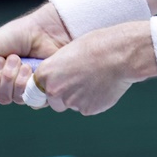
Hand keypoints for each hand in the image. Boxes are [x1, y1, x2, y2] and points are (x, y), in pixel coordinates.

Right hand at [0, 2, 70, 104]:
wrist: (46, 32)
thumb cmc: (18, 35)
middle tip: (4, 59)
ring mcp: (16, 90)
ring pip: (4, 98)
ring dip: (10, 76)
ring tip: (19, 60)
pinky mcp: (33, 94)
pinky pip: (23, 100)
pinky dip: (24, 82)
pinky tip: (29, 69)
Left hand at [33, 21, 156, 115]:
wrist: (118, 56)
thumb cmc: (96, 47)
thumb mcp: (68, 52)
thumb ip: (58, 70)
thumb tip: (57, 81)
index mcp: (46, 74)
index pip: (37, 89)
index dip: (49, 86)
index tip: (57, 84)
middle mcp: (54, 90)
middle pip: (54, 101)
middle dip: (64, 95)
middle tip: (80, 80)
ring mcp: (70, 102)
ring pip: (71, 105)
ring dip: (79, 97)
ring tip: (94, 80)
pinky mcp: (87, 110)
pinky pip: (86, 108)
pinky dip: (93, 101)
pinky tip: (102, 86)